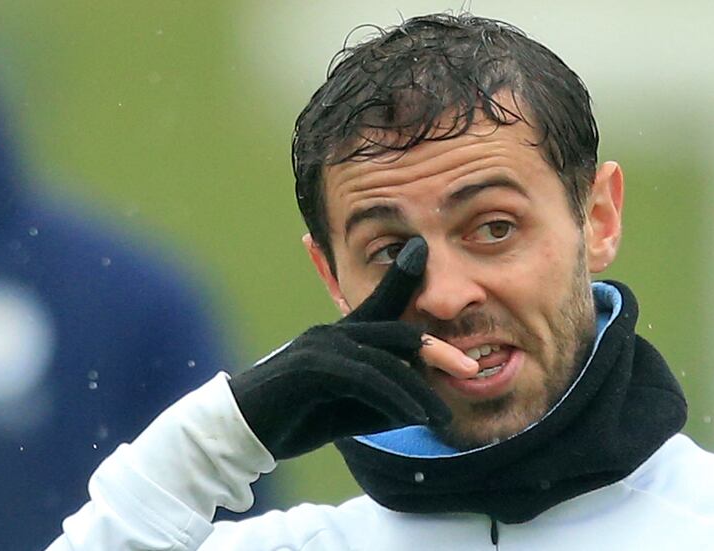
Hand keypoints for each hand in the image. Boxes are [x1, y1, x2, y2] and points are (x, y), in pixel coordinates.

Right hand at [229, 237, 451, 459]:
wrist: (243, 432)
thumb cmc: (299, 417)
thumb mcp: (353, 410)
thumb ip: (385, 402)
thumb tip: (421, 405)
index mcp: (345, 335)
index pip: (387, 309)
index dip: (411, 288)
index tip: (434, 274)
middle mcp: (336, 331)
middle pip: (397, 330)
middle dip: (437, 350)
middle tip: (470, 371)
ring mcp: (322, 344)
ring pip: (385, 356)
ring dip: (419, 388)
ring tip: (443, 416)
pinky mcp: (311, 366)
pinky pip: (365, 378)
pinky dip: (394, 398)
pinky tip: (413, 417)